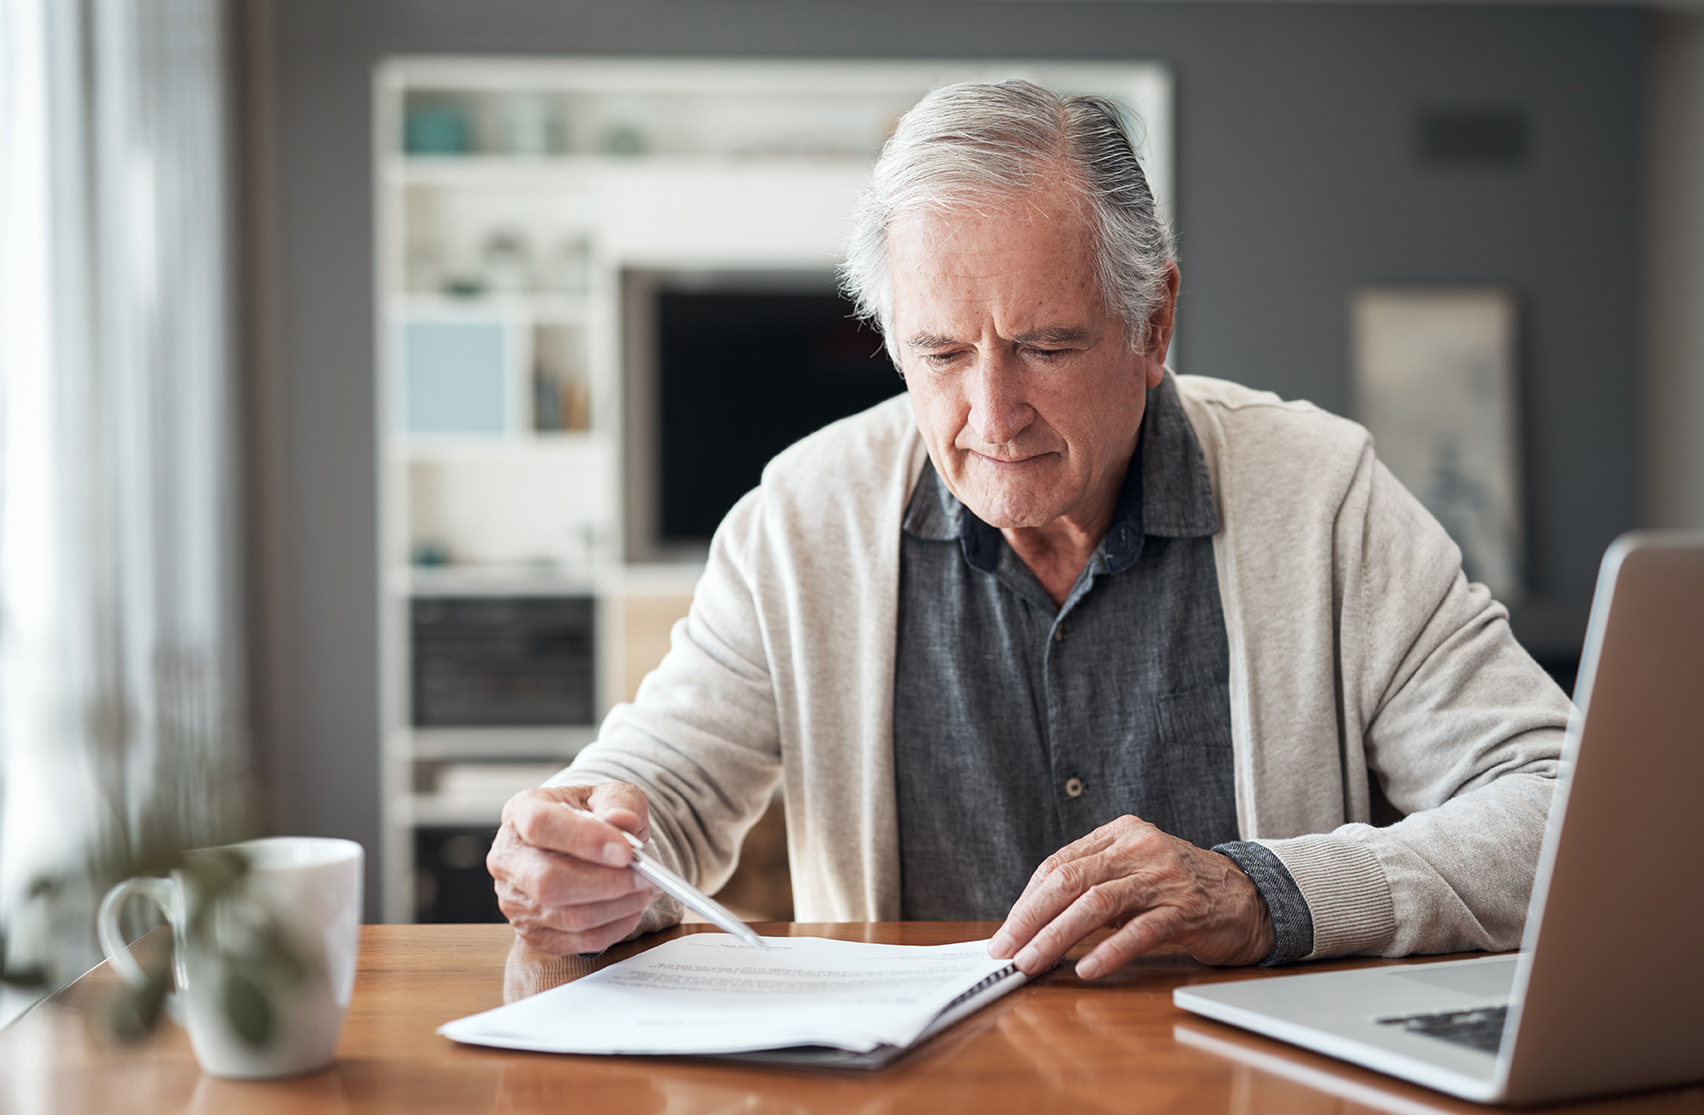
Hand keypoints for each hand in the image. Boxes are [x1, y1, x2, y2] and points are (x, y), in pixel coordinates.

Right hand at [486, 783, 661, 954]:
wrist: (586, 843)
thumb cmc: (594, 816)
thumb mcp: (612, 795)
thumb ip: (619, 803)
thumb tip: (621, 821)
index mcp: (521, 811)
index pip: (541, 825)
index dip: (584, 839)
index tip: (626, 851)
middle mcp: (508, 857)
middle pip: (547, 881)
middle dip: (606, 883)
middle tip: (645, 876)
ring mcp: (514, 899)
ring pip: (567, 916)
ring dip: (617, 907)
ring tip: (645, 889)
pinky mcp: (532, 932)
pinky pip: (577, 941)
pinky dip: (614, 928)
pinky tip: (631, 908)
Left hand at [987, 814, 1273, 979]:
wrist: (1250, 896)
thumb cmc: (1180, 888)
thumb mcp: (1133, 872)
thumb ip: (1091, 885)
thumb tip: (1033, 921)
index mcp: (1119, 834)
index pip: (1058, 864)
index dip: (1026, 901)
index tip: (1005, 932)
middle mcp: (1139, 848)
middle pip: (1069, 880)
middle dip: (1030, 918)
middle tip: (1006, 950)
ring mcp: (1163, 877)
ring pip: (1096, 904)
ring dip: (1056, 936)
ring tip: (1032, 963)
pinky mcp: (1186, 910)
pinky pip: (1139, 931)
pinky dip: (1109, 950)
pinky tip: (1087, 969)